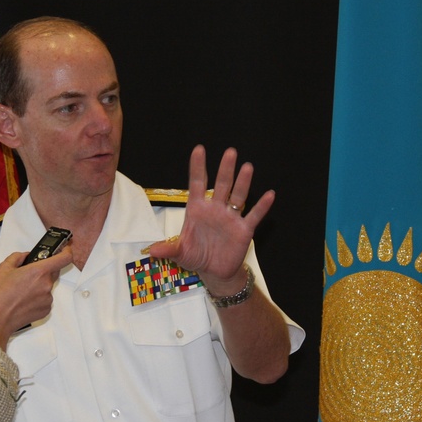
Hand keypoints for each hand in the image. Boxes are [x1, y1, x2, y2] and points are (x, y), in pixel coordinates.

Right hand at [0, 247, 72, 347]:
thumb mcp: (4, 268)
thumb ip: (18, 257)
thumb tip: (26, 256)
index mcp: (38, 272)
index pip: (64, 259)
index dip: (66, 251)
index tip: (65, 249)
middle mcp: (46, 285)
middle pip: (54, 272)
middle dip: (44, 270)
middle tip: (29, 273)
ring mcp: (47, 299)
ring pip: (47, 286)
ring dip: (39, 285)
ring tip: (21, 290)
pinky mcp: (46, 310)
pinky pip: (45, 298)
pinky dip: (38, 297)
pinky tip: (24, 300)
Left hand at [146, 145, 274, 294]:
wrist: (214, 272)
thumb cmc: (195, 257)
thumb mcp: (180, 253)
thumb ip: (168, 249)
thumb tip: (151, 250)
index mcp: (197, 209)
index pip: (197, 183)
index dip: (197, 167)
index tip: (199, 149)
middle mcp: (215, 209)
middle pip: (221, 185)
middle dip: (225, 169)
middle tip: (230, 152)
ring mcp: (230, 217)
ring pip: (238, 196)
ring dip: (243, 182)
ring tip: (247, 167)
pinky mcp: (244, 229)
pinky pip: (254, 215)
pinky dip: (262, 206)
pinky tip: (269, 194)